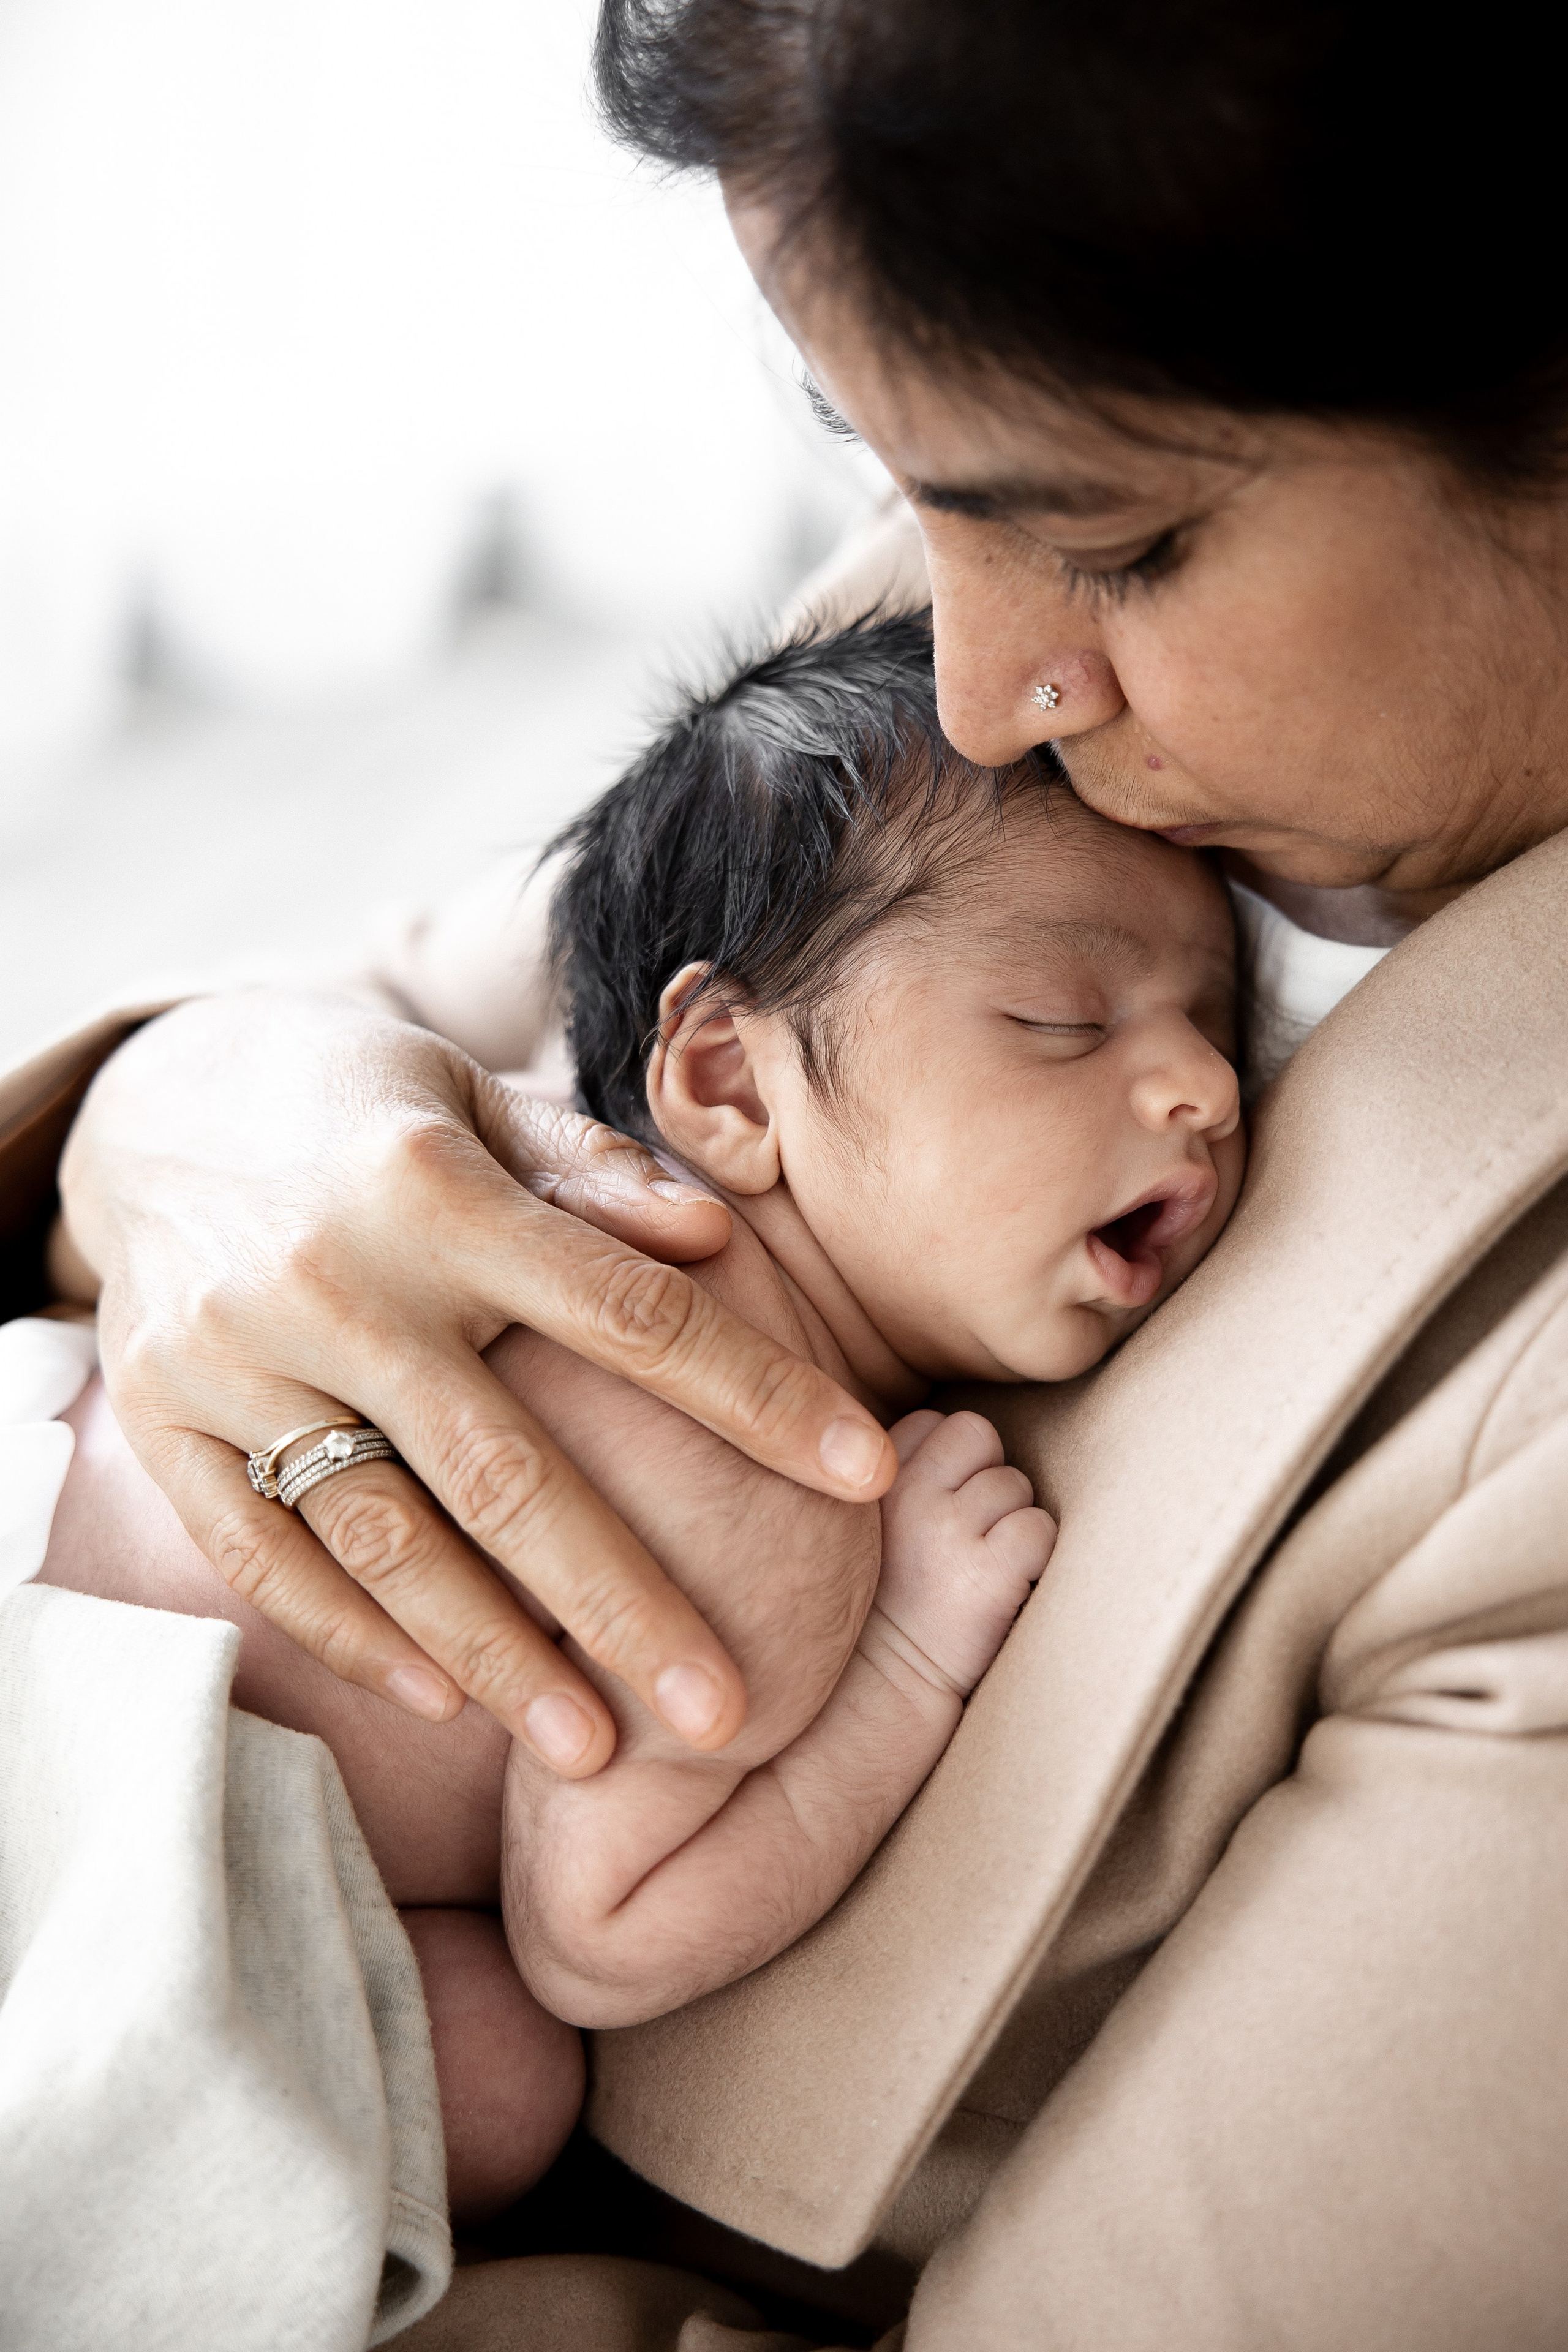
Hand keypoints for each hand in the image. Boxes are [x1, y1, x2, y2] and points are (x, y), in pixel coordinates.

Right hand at [58, 991, 896, 1775]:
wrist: (151, 1103)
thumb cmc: (364, 1106)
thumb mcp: (474, 1100)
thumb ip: (591, 1174)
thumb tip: (716, 1237)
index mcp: (437, 1191)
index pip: (629, 1311)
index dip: (757, 1395)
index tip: (869, 1471)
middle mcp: (336, 1282)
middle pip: (508, 1469)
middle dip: (625, 1601)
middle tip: (730, 1715)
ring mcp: (238, 1360)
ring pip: (386, 1539)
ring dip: (495, 1656)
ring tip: (594, 1749)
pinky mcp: (164, 1419)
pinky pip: (264, 1554)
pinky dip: (354, 1634)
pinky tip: (444, 1699)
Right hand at [870, 1409, 1055, 1695]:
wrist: (874, 1697)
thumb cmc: (876, 1610)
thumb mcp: (860, 1530)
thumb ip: (891, 1479)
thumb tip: (958, 1446)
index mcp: (866, 1480)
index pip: (931, 1425)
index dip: (946, 1464)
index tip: (936, 1511)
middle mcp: (903, 1495)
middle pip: (978, 1437)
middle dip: (985, 1479)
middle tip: (970, 1536)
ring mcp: (946, 1531)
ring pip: (1016, 1485)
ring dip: (1012, 1523)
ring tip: (981, 1570)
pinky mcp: (986, 1574)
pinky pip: (1038, 1531)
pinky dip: (1035, 1559)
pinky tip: (1006, 1588)